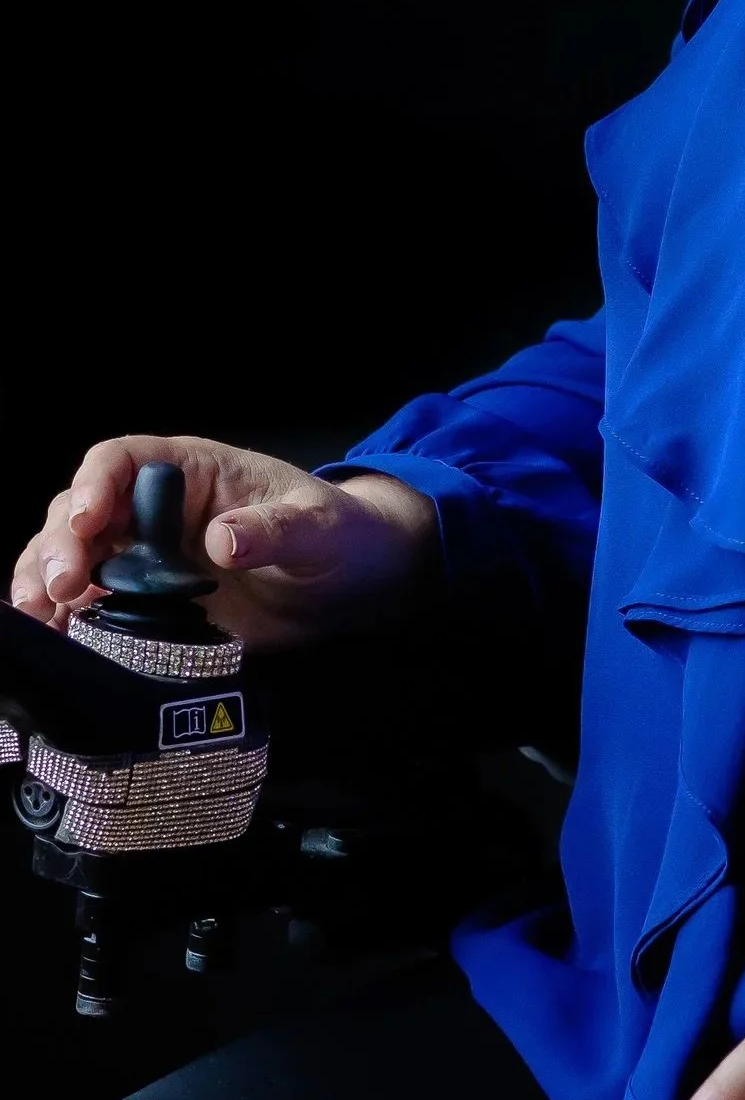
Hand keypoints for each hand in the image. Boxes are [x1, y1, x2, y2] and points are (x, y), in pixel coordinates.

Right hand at [10, 435, 439, 648]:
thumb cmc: (337, 535)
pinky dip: (65, 619)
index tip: (87, 518)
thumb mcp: (318, 527)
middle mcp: (154, 510)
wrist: (350, 586)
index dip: (96, 484)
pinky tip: (53, 639)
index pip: (123, 460)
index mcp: (190, 471)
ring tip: (39, 614)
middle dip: (61, 543)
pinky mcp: (147, 604)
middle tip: (59, 586)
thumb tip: (223, 540)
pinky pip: (93, 605)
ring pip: (73, 557)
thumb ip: (274, 530)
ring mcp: (145, 558)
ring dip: (47, 580)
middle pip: (82, 511)